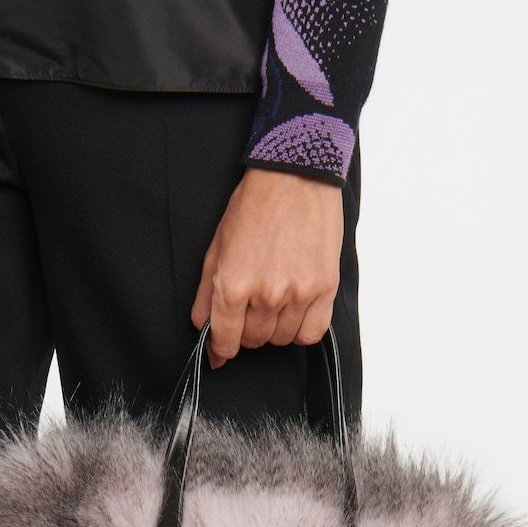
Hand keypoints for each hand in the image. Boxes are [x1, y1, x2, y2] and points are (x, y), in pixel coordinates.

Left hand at [191, 166, 343, 367]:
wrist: (295, 175)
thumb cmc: (253, 207)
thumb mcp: (216, 248)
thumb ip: (206, 294)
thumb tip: (202, 328)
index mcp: (234, 285)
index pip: (225, 340)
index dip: (221, 350)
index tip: (221, 352)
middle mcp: (266, 295)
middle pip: (254, 341)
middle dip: (246, 332)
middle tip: (249, 310)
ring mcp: (298, 293)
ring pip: (281, 339)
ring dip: (273, 329)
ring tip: (273, 303)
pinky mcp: (325, 287)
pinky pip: (312, 332)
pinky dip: (301, 330)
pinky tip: (295, 313)